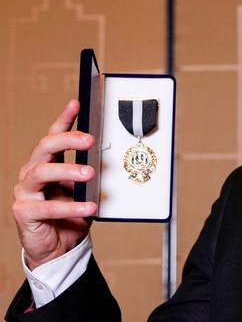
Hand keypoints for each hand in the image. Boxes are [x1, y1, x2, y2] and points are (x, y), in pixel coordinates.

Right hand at [12, 100, 97, 269]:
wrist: (59, 247)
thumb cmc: (72, 213)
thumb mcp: (84, 189)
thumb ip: (90, 172)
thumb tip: (108, 156)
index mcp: (48, 162)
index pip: (54, 134)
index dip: (65, 118)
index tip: (77, 103)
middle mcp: (32, 172)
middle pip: (45, 147)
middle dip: (68, 139)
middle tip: (90, 140)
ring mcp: (25, 191)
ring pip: (41, 171)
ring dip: (68, 170)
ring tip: (90, 173)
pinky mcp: (24, 212)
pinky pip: (47, 207)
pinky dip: (71, 206)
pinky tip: (89, 207)